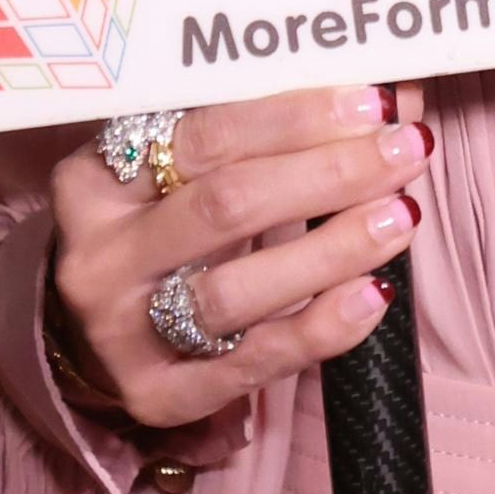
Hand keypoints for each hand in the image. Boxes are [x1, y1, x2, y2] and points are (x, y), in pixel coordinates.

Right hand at [47, 81, 432, 431]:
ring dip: (333, 249)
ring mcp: (121, 333)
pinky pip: (251, 363)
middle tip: (406, 150)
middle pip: (226, 207)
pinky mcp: (156, 394)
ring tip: (401, 215)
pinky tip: (374, 293)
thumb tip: (386, 98)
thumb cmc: (155, 227)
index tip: (373, 102)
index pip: (205, 136)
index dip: (297, 116)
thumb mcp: (180, 171)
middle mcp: (99, 256)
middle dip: (330, 174)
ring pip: (237, 291)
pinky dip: (320, 329)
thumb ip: (266, 135)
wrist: (88, 335)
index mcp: (95, 179)